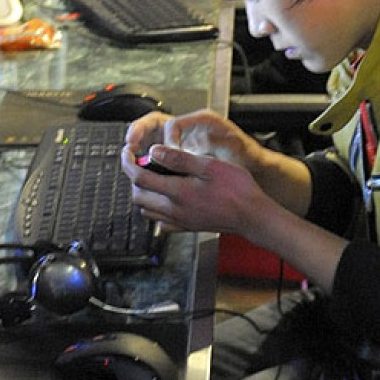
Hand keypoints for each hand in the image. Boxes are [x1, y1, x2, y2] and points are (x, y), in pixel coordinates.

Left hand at [123, 108, 314, 222]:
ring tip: (151, 178)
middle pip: (138, 195)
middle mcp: (174, 209)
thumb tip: (155, 152)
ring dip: (142, 193)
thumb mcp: (209, 165)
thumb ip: (179, 159)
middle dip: (133, 177)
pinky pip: (160, 222)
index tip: (127, 152)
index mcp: (178, 191)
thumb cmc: (237, 190)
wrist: (252, 216)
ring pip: (146, 209)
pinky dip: (155, 210)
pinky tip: (165, 200)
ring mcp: (180, 220)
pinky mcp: (187, 227)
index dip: (128, 162)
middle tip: (138, 163)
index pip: (139, 177)